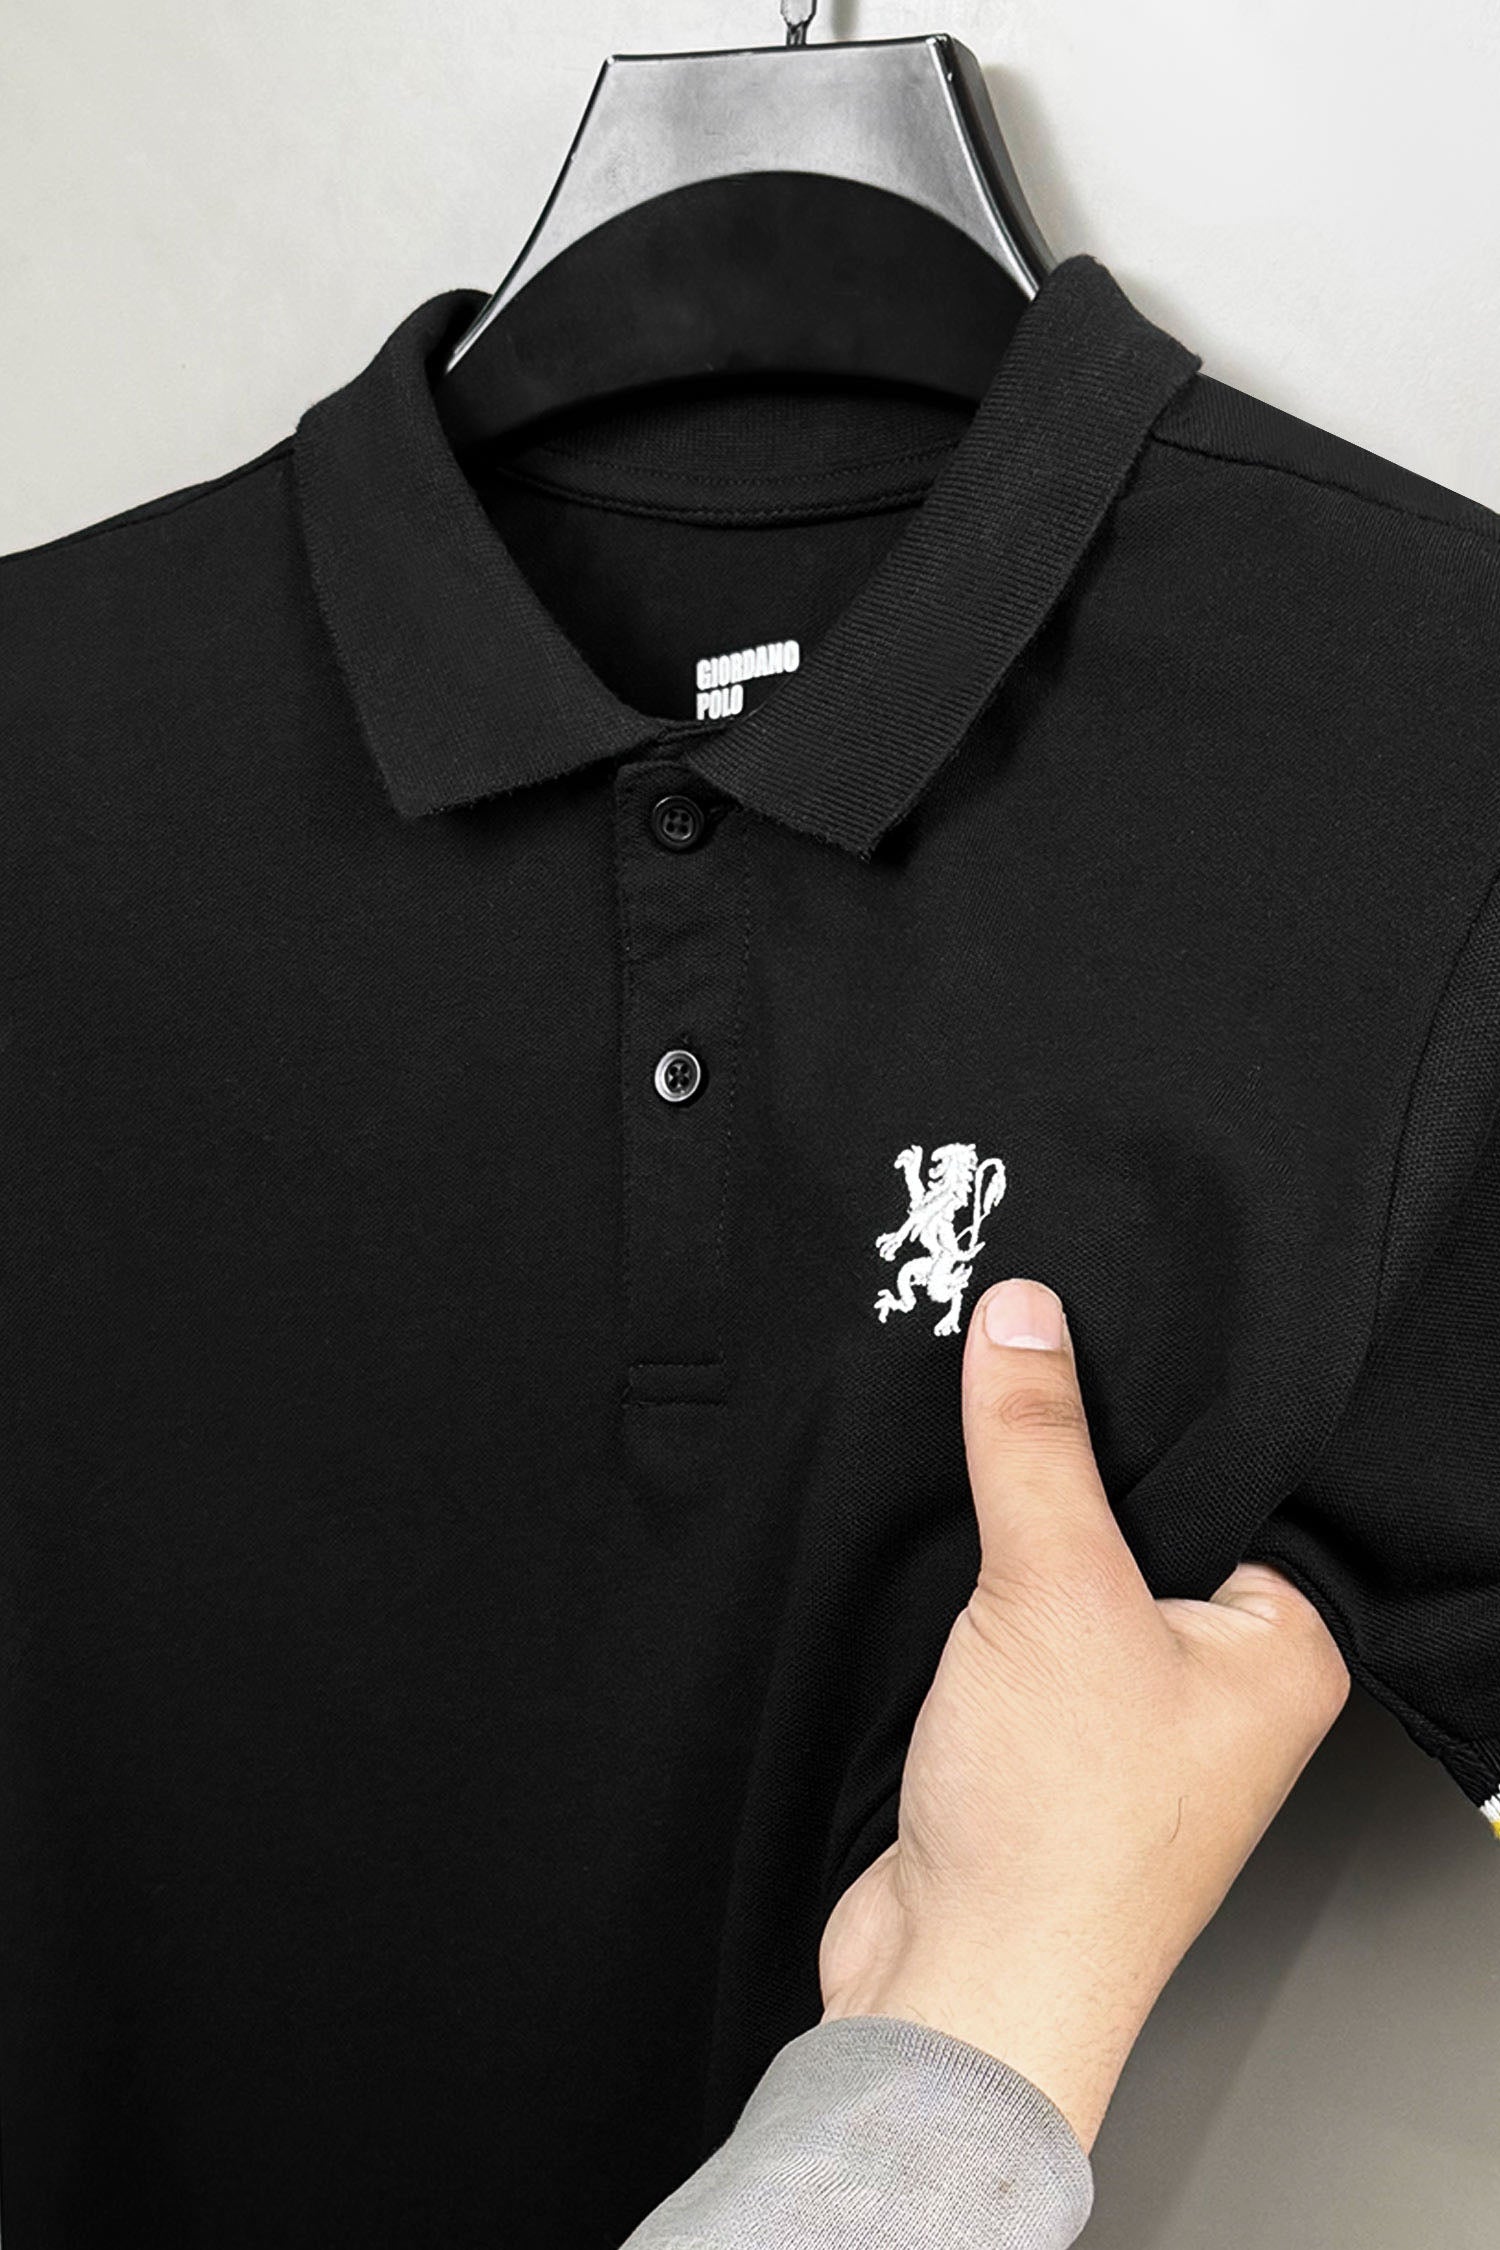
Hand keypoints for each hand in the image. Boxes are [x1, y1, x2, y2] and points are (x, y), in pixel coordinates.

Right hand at [818, 1277, 1349, 2153]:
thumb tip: (1026, 1319)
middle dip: (1065, 1465)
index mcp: (1283, 1651)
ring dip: (1005, 1533)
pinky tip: (930, 1560)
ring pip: (1060, 1572)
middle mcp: (1217, 1686)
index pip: (1231, 1476)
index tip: (1082, 1321)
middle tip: (1003, 1375)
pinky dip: (965, 1592)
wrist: (957, 1981)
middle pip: (1135, 1519)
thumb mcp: (1054, 1588)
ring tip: (958, 1463)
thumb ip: (1035, 1440)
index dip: (1152, 1402)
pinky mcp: (1036, 1738)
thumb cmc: (1063, 1838)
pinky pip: (1005, 1624)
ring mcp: (1122, 1716)